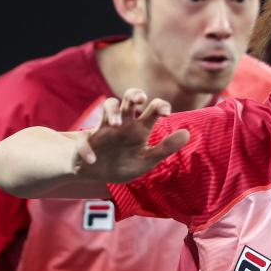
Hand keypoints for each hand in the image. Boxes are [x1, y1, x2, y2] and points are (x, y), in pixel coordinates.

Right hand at [73, 89, 190, 183]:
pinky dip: (87, 149)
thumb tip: (187, 133)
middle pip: (129, 100)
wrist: (96, 175)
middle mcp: (123, 124)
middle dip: (134, 95)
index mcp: (139, 128)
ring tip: (117, 124)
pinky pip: (83, 140)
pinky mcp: (85, 142)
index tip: (165, 112)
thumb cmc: (123, 163)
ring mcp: (103, 130)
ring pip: (107, 107)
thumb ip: (165, 148)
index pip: (152, 108)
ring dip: (112, 112)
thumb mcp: (146, 160)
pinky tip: (93, 159)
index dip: (160, 105)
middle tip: (140, 99)